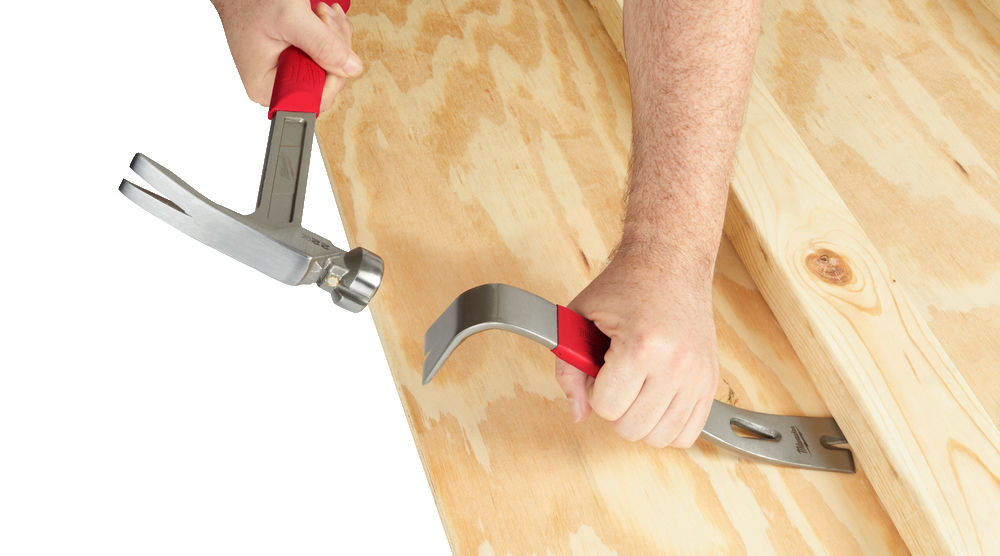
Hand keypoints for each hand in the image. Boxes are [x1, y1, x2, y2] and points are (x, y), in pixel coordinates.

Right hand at [212, 0, 361, 111]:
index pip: (316, 100)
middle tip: (325, 19)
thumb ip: (322, 44)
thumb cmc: (252, 2)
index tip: (332, 44)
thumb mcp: (291, 18)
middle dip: (336, 48)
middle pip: (328, 83)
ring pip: (330, 69)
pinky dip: (330, 36)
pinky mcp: (295, 63)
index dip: (334, 74)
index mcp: (268, 87)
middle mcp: (277, 86)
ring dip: (334, 37)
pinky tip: (322, 19)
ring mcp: (287, 75)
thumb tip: (351, 68)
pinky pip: (324, 58)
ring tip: (321, 14)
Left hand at [554, 242, 718, 447]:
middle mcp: (675, 364)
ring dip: (640, 419)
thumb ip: (567, 369)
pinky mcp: (711, 381)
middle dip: (615, 407)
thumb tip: (578, 413)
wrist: (670, 262)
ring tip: (636, 387)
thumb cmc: (625, 286)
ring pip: (660, 438)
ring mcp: (698, 375)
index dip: (594, 390)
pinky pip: (689, 433)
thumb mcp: (580, 317)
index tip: (600, 367)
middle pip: (632, 428)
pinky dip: (667, 425)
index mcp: (641, 346)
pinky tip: (656, 399)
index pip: (606, 407)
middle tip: (617, 377)